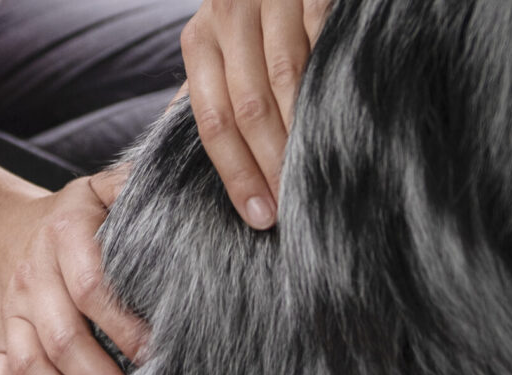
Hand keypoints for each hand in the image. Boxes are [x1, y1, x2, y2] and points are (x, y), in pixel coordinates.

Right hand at [0, 169, 144, 374]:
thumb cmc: (66, 216)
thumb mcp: (96, 190)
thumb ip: (130, 185)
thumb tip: (169, 186)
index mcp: (64, 237)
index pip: (91, 287)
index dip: (123, 324)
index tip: (155, 348)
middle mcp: (34, 278)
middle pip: (63, 338)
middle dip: (101, 373)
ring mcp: (13, 312)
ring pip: (32, 363)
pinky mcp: (1, 336)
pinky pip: (4, 372)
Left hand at [180, 0, 329, 228]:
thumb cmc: (255, 15)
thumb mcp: (219, 43)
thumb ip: (206, 95)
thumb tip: (171, 164)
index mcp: (200, 42)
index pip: (212, 120)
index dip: (236, 173)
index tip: (259, 215)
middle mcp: (226, 18)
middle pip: (248, 107)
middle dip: (269, 164)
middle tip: (292, 209)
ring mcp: (271, 0)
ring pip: (284, 80)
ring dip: (300, 135)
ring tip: (316, 177)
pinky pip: (321, 43)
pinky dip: (329, 85)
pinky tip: (341, 121)